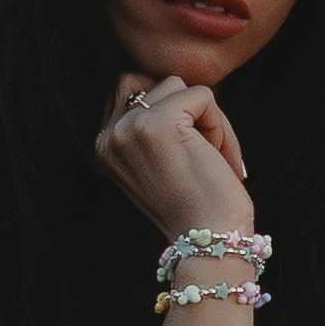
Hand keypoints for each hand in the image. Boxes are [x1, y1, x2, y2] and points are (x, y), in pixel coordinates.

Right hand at [95, 73, 255, 246]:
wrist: (208, 243)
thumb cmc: (194, 207)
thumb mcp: (158, 163)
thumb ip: (151, 126)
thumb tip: (170, 81)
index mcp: (103, 147)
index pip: (133, 91)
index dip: (172, 113)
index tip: (187, 156)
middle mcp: (108, 136)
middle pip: (157, 84)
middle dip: (187, 111)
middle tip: (205, 152)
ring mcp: (130, 128)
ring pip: (180, 87)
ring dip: (207, 119)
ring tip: (210, 158)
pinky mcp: (160, 123)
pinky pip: (203, 96)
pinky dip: (221, 126)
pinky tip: (219, 160)